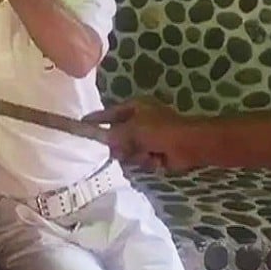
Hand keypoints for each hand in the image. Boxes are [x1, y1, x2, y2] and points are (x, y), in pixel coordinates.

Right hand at [84, 97, 199, 171]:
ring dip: (135, 155)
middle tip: (122, 150)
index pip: (108, 114)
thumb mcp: (132, 129)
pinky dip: (145, 161)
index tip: (80, 125)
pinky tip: (155, 159)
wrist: (189, 145)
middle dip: (120, 146)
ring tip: (146, 153)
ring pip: (127, 151)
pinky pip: (138, 160)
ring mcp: (147, 138)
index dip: (95, 120)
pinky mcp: (153, 153)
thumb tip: (98, 137)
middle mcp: (139, 121)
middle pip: (116, 137)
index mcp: (134, 108)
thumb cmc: (160, 130)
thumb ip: (112, 134)